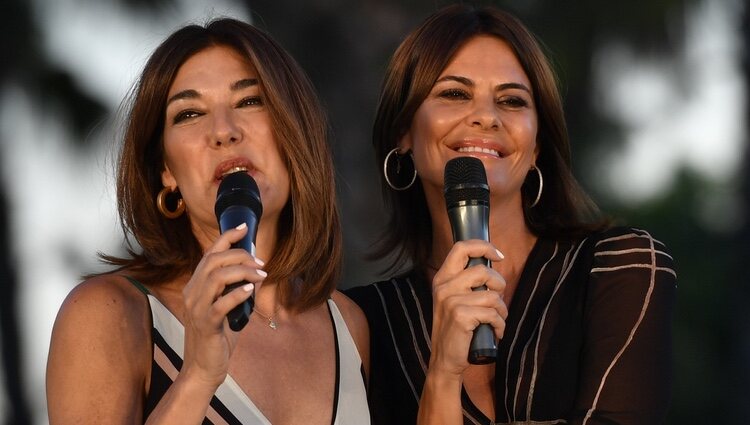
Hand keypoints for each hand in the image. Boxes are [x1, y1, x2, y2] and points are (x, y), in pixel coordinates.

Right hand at [180, 223, 265, 388]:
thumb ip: (237, 289)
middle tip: (261, 263)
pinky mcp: (206, 325)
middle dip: (240, 255)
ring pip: (216, 277)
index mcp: (196, 286)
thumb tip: (257, 271)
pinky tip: (251, 291)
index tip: (244, 227)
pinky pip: (220, 304)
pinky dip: (237, 294)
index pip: (209, 254)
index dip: (226, 238)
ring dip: (243, 272)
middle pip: (213, 261)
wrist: (203, 368)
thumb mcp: (227, 308)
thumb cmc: (217, 336)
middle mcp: (192, 293)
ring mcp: (196, 308)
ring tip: (261, 276)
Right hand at [429, 240, 506, 377]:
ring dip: (501, 311)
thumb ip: (466, 283)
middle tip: (497, 299)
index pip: (461, 248)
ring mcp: (451, 301)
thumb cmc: (455, 329)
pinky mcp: (461, 316)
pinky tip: (496, 332)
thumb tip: (492, 269)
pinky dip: (500, 325)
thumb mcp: (454, 300)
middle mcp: (444, 286)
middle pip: (483, 270)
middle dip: (499, 285)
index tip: (498, 255)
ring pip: (492, 295)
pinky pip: (493, 313)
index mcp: (442, 278)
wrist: (444, 360)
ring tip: (497, 320)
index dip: (483, 246)